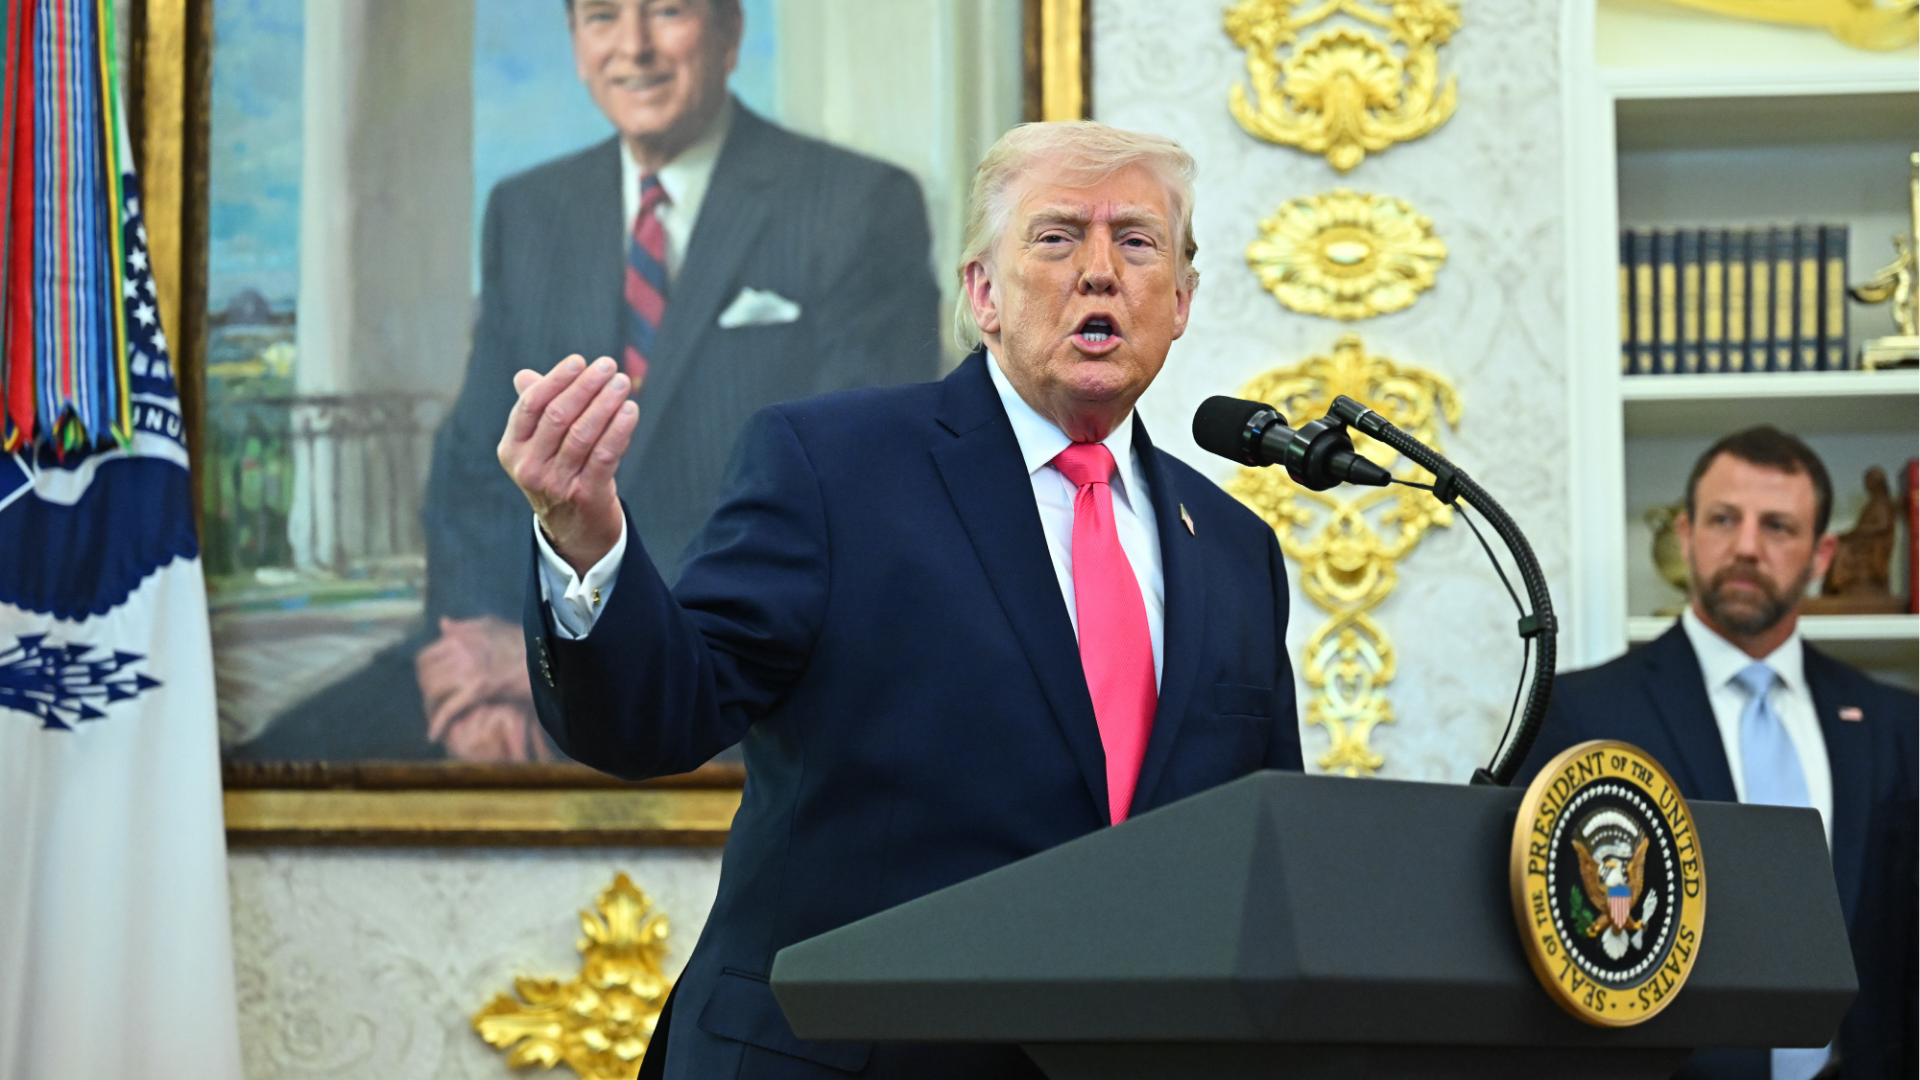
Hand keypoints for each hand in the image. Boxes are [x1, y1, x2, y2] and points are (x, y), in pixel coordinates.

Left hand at [416, 615, 547, 761]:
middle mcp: (460, 651)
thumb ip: (465, 626)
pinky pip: (450, 708)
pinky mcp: (478, 689)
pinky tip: (433, 735)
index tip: (429, 685)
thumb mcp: (492, 625)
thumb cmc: (522, 639)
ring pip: (434, 693)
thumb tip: (442, 624)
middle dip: (427, 693)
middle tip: (434, 705)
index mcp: (460, 636)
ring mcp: (468, 669)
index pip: (425, 658)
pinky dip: (439, 723)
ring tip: (437, 718)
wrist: (546, 653)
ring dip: (432, 708)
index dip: (424, 675)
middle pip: (426, 677)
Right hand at [497, 353, 637, 574]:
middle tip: (608, 366)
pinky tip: (631, 410)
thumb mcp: (539, 447)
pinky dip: (620, 429)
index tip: (579, 361)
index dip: (556, 380)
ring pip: (583, 433)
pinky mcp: (585, 496)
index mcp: (512, 449)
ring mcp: (556, 484)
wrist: (575, 530)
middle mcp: (529, 467)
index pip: (531, 405)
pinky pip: (605, 455)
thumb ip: (535, 411)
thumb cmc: (558, 474)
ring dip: (606, 403)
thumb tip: (524, 375)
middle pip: (558, 416)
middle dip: (585, 386)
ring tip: (623, 383)